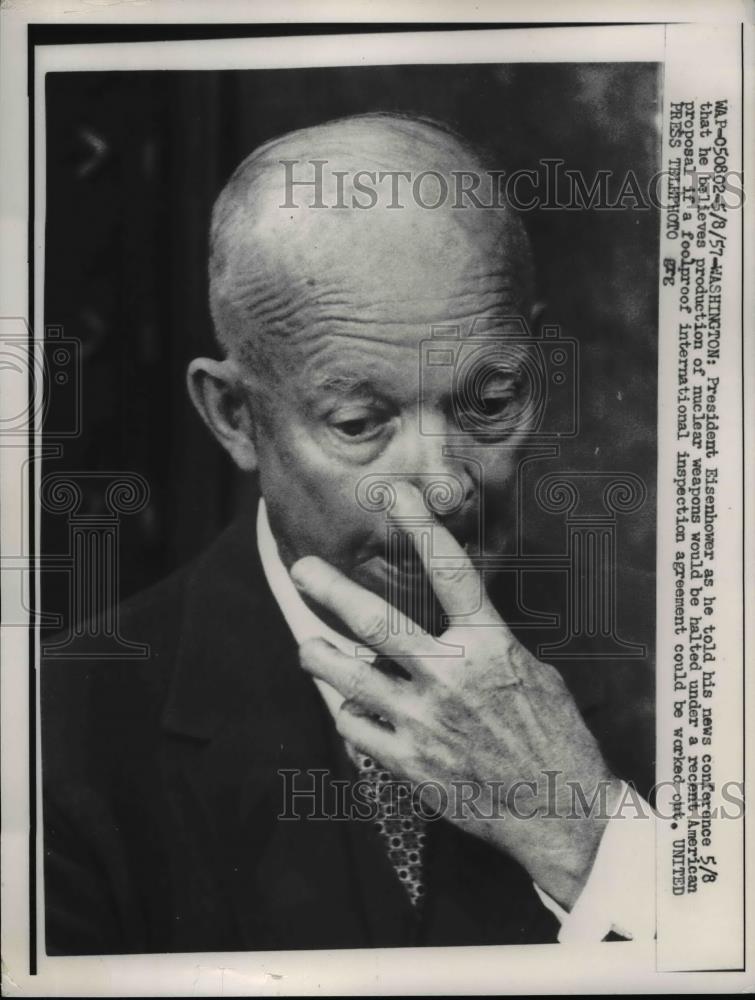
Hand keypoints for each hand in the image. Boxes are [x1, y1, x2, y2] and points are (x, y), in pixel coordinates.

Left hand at [290, 483, 622, 909]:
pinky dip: (349, 712)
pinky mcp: (409, 763)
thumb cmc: (555, 741)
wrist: (563, 815)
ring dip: (319, 656)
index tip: (397, 496)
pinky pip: (356, 727)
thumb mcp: (535, 676)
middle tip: (302, 569)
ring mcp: (425, 721)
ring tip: (310, 645)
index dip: (422, 528)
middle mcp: (452, 677)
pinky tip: (351, 706)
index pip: (452, 573)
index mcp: (490, 647)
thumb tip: (456, 631)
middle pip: (376, 621)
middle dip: (330, 590)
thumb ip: (488, 648)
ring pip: (347, 676)